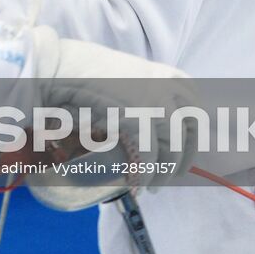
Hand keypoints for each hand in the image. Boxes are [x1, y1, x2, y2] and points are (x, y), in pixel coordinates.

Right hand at [24, 26, 198, 210]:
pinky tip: (136, 186)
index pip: (196, 112)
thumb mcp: (129, 79)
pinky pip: (147, 158)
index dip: (192, 138)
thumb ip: (147, 96)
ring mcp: (156, 103)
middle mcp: (169, 88)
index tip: (184, 155)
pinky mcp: (137, 121)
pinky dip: (143, 177)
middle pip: (190, 133)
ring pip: (172, 149)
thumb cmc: (85, 71)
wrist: (58, 66)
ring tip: (151, 187)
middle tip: (171, 176)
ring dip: (162, 173)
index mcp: (169, 76)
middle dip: (183, 158)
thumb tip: (153, 126)